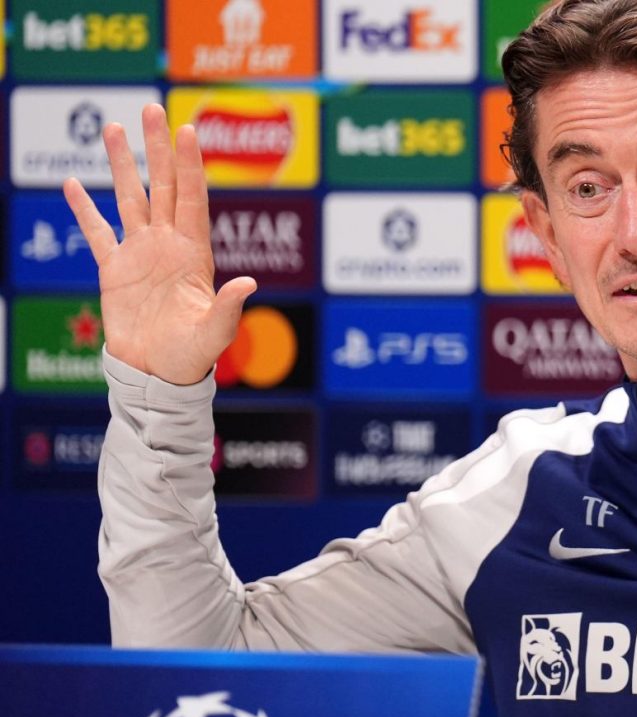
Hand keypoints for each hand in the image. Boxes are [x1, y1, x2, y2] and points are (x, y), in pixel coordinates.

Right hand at [63, 103, 255, 385]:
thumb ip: (230, 308)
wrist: (158, 375)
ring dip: (124, 165)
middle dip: (158, 148)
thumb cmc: (192, 356)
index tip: (187, 130)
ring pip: (130, 198)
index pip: (193, 198)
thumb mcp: (215, 332)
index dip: (190, 165)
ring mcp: (140, 254)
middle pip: (163, 185)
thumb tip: (248, 284)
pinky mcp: (114, 270)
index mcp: (194, 253)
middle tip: (151, 108)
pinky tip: (74, 183)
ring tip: (115, 128)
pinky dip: (84, 209)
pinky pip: (97, 233)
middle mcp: (168, 244)